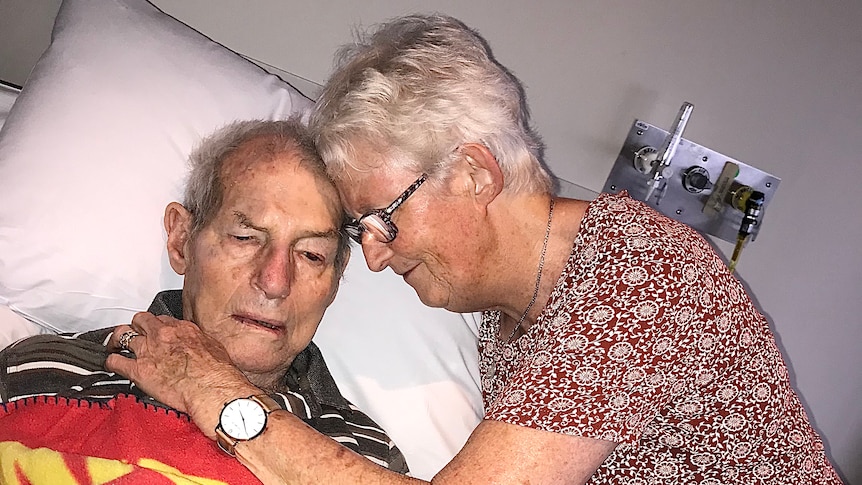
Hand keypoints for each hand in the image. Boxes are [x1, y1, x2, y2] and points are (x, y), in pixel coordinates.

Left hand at [105, 312, 259, 437]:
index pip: (162, 319)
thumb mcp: (213, 347)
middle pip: (140, 319)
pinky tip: (112, 365)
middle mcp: (163, 335)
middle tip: (135, 335)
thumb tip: (199, 347)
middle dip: (136, 327)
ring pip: (122, 334)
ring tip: (116, 346)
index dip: (156, 326)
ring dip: (118, 341)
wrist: (212, 389)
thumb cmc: (218, 373)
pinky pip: (115, 361)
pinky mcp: (138, 370)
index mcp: (182, 329)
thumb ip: (200, 342)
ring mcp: (148, 351)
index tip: (156, 332)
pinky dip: (111, 362)